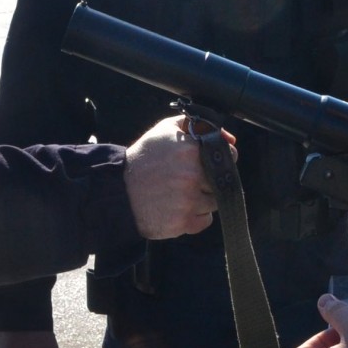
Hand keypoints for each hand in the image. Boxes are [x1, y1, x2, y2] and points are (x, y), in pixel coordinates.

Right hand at [123, 115, 222, 239]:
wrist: (118, 191)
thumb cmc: (143, 160)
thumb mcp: (165, 130)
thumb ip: (198, 125)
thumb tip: (230, 139)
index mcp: (191, 149)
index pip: (230, 155)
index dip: (223, 159)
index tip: (208, 163)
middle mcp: (192, 175)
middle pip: (223, 181)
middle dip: (210, 180)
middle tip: (188, 179)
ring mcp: (189, 201)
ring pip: (215, 202)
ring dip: (202, 199)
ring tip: (180, 193)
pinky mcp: (184, 222)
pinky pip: (205, 220)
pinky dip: (196, 216)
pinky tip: (178, 207)